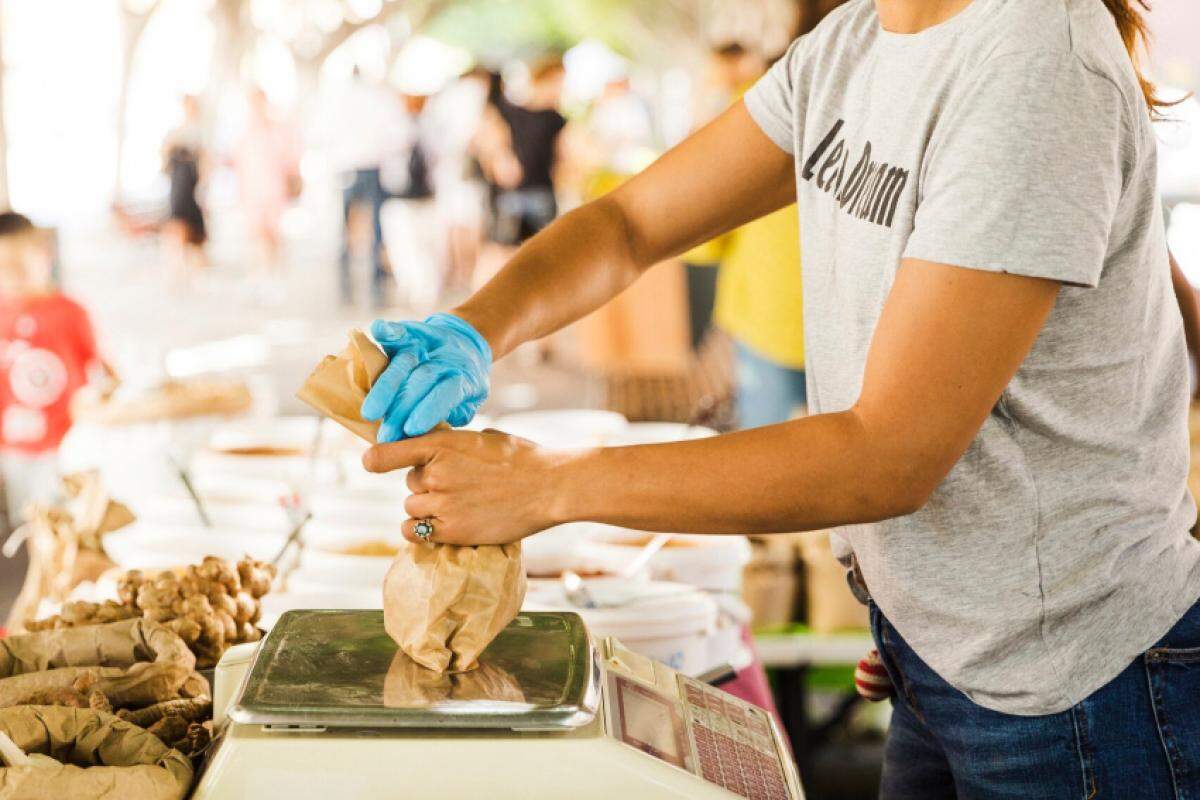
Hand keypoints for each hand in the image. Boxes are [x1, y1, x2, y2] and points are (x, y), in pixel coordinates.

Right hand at [361, 313, 491, 442]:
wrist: (464, 344)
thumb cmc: (460, 383)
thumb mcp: (470, 400)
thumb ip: (458, 413)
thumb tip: (438, 430)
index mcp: (462, 379)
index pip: (446, 393)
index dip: (429, 409)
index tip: (411, 429)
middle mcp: (441, 361)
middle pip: (419, 382)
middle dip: (401, 409)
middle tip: (385, 436)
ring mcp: (424, 347)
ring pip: (403, 364)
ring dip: (385, 388)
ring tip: (370, 413)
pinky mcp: (409, 334)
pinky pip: (398, 332)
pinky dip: (388, 330)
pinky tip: (378, 330)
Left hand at [362, 429, 567, 545]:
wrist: (549, 486)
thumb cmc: (521, 458)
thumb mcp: (481, 438)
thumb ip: (451, 446)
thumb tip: (432, 455)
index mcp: (441, 445)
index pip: (388, 453)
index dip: (375, 459)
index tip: (370, 463)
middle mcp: (436, 474)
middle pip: (410, 482)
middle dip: (426, 484)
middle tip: (457, 485)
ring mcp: (442, 504)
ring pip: (411, 507)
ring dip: (427, 507)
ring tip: (458, 505)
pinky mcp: (451, 531)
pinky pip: (414, 532)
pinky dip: (421, 530)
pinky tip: (440, 525)